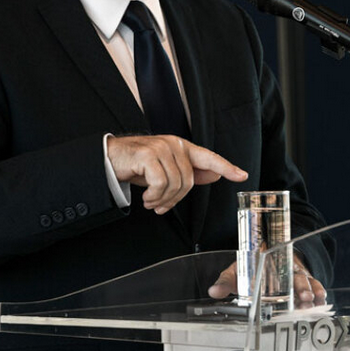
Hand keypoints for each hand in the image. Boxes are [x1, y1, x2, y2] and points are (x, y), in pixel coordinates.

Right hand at [107, 135, 246, 214]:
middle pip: (190, 180)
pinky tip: (145, 198)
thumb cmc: (136, 165)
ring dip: (162, 200)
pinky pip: (161, 183)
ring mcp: (161, 147)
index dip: (227, 167)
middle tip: (160, 206)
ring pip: (176, 183)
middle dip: (176, 199)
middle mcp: (174, 144)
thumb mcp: (164, 171)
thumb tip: (214, 175)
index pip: (209, 157)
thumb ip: (189, 171)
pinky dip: (154, 196)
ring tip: (151, 202)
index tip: (242, 176)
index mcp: (181, 147)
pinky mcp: (148, 154)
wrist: (107, 159)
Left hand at [208, 257, 326, 306]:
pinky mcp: (304, 284)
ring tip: (314, 301)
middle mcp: (285, 270)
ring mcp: (296, 277)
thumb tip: (213, 291)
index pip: (277, 269)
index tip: (284, 285)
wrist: (265, 258)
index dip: (281, 278)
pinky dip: (319, 293)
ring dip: (312, 291)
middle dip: (302, 287)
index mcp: (269, 264)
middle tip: (305, 297)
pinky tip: (323, 301)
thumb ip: (225, 282)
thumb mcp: (236, 273)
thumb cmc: (250, 268)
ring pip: (308, 282)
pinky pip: (315, 286)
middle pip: (296, 277)